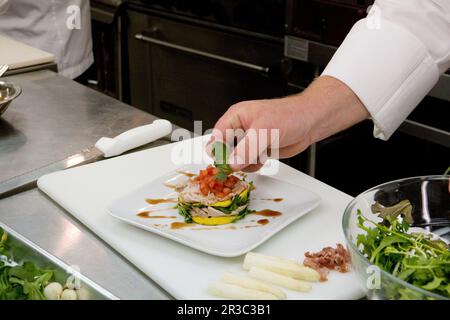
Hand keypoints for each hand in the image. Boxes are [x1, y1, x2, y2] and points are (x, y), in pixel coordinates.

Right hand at [208, 76, 368, 171]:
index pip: (217, 137)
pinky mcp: (258, 150)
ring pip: (236, 159)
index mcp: (236, 117)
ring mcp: (249, 141)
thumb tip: (232, 162)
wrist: (310, 122)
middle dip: (232, 160)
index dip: (219, 151)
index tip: (224, 163)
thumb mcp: (265, 131)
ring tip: (257, 157)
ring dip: (244, 164)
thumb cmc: (290, 115)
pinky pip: (248, 163)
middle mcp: (240, 128)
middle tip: (242, 162)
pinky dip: (253, 165)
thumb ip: (247, 148)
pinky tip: (263, 159)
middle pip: (224, 150)